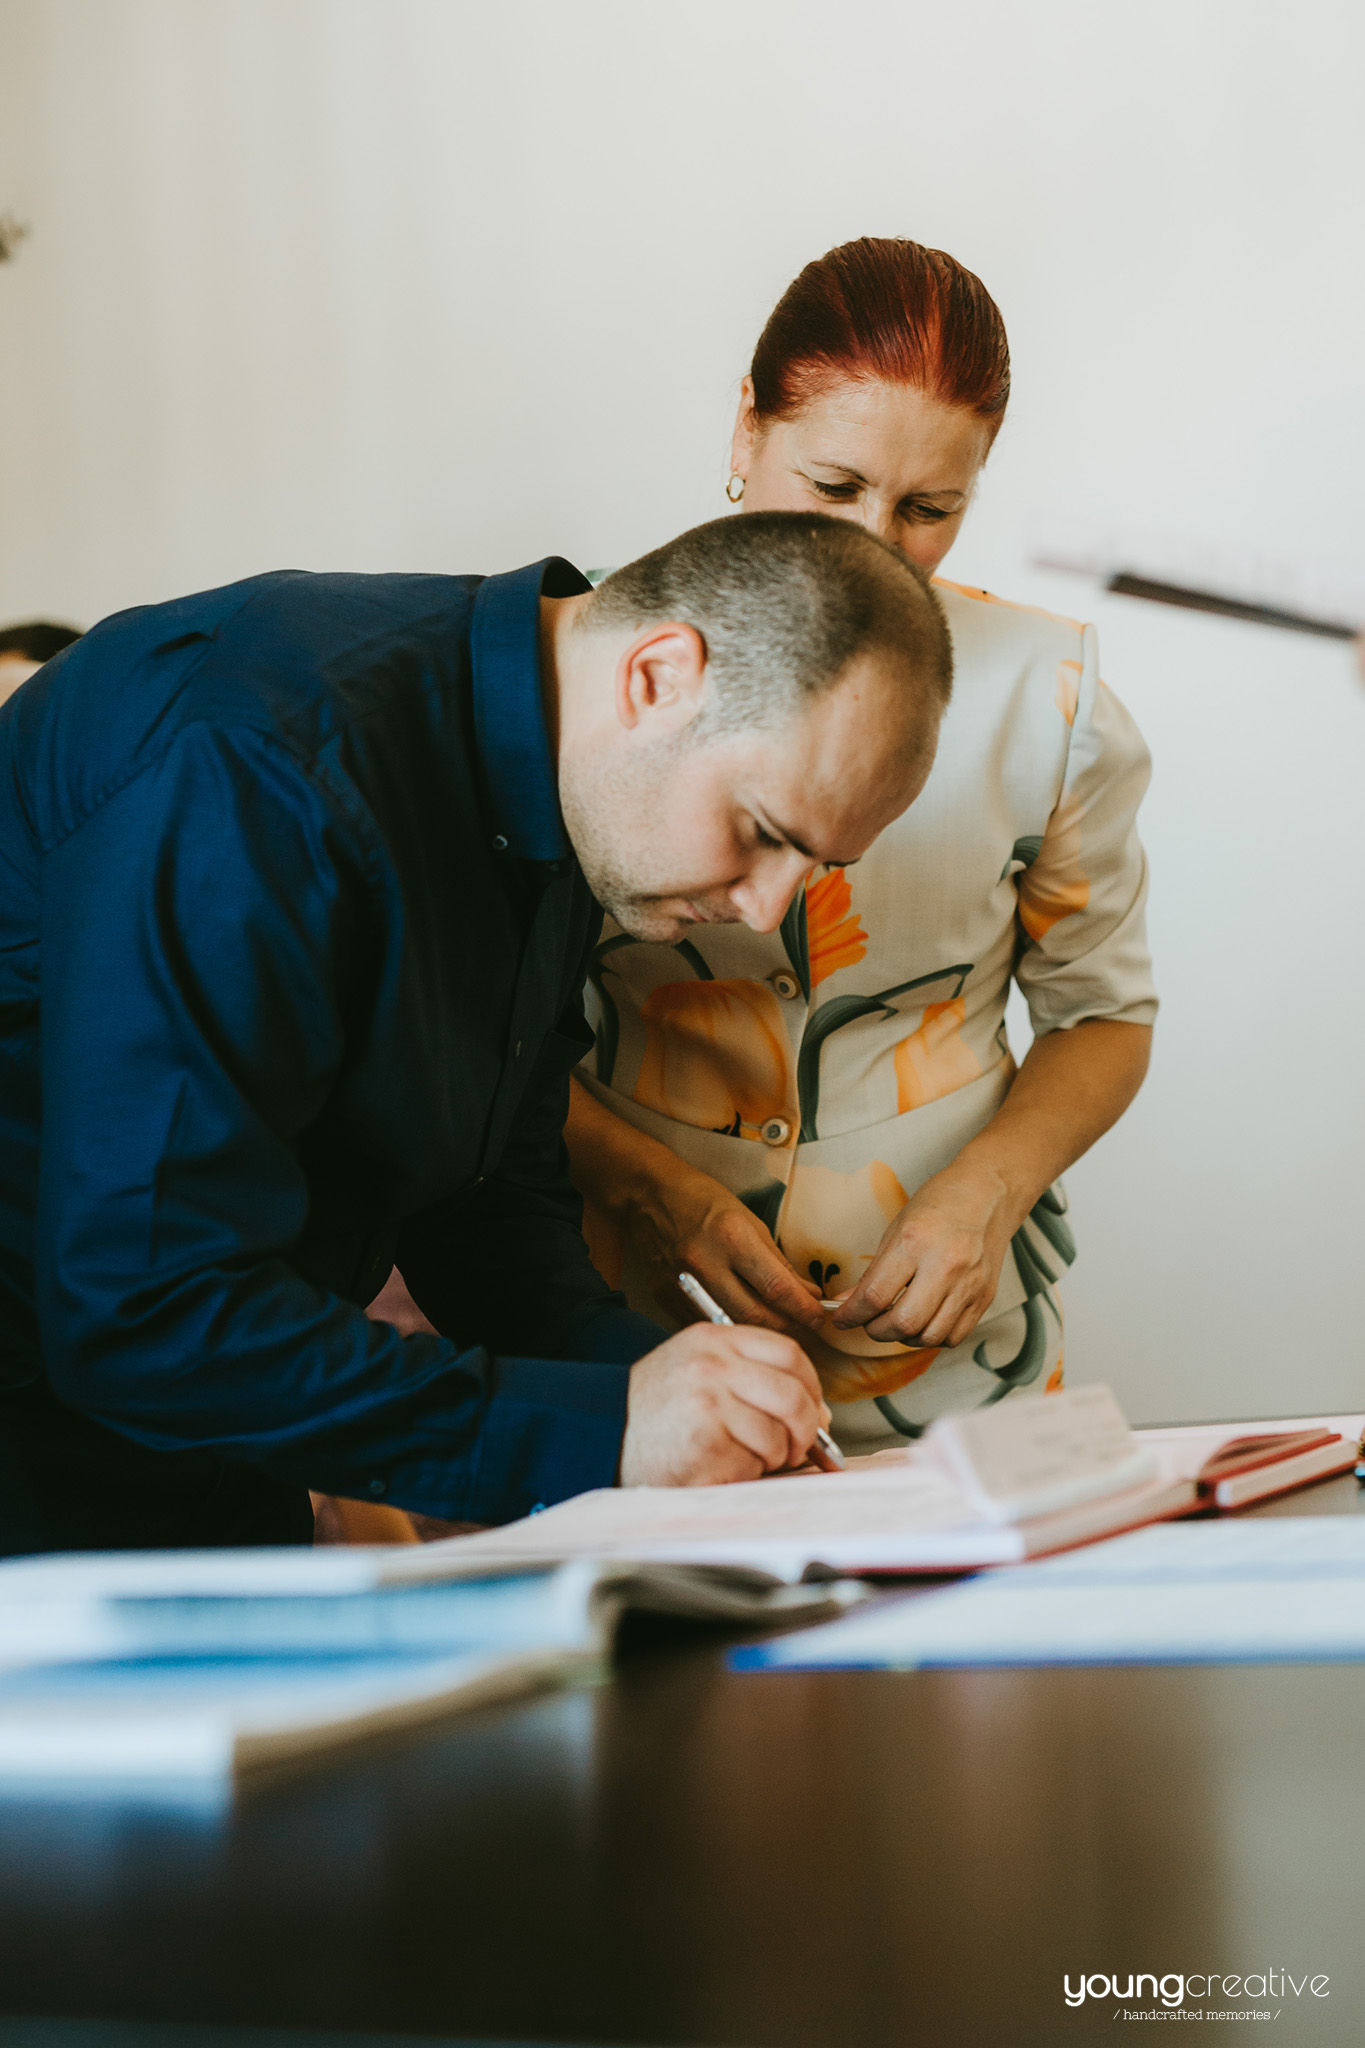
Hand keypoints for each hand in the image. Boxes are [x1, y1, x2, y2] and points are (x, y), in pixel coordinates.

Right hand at [619, 1323, 831, 1486]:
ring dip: (771, 1459)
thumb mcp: (697, 1367)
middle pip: (793, 1396)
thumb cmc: (656, 1407)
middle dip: (806, 1430)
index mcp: (714, 1340)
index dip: (811, 1386)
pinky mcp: (705, 1446)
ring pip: (777, 1438)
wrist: (602, 1434)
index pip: (790, 1353)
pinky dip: (744, 1474)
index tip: (812, 1409)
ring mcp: (708, 1405)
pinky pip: (752, 1465)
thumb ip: (752, 1376)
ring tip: (742, 1457)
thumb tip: (818, 1414)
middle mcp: (712, 1367)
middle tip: (798, 1448)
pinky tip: (717, 1467)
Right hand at [630, 1160, 825, 1334]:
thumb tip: (806, 1293)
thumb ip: (778, 1262)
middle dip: (787, 1325)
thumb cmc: (702, 1202)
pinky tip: (742, 1322)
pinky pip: (708, 1324)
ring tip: (778, 1326)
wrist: (649, 1197)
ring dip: (761, 1332)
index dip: (804, 1308)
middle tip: (803, 1324)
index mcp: (731, 1237)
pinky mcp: (665, 1298)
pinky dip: (730, 1327)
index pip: (777, 1287)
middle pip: (756, 1315)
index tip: (821, 1317)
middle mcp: (705, 1264)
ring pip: (733, 1326)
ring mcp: (683, 1285)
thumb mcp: (749, 1221)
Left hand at [831, 1161, 1015, 1348]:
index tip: (841, 1318)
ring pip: (930, 1337)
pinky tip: (924, 1321)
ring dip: (905, 1337)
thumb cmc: (941, 1204)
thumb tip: (848, 1302)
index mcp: (915, 1242)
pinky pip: (954, 1336)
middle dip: (876, 1331)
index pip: (875, 1295)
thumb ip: (874, 1271)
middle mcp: (945, 1266)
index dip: (851, 1314)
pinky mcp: (984, 1297)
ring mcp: (969, 1285)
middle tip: (869, 1322)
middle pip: (904, 1323)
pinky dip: (933, 1337)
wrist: (988, 1194)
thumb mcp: (897, 1228)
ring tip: (897, 1321)